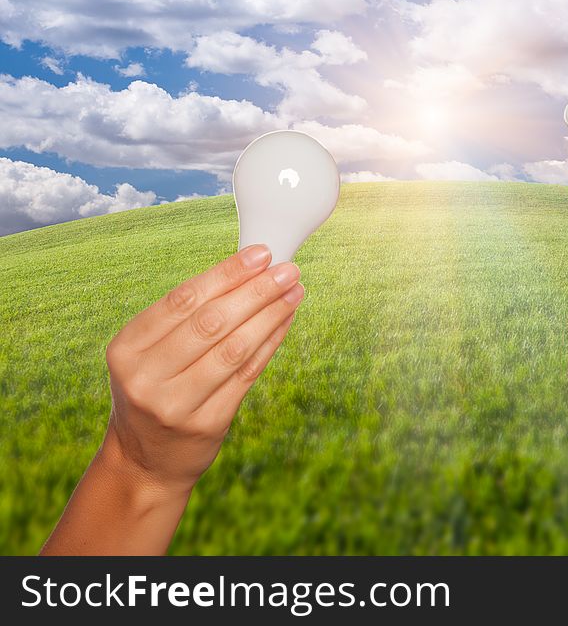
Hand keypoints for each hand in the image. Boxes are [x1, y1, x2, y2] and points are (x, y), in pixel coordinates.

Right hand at [42, 245, 302, 553]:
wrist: (145, 461)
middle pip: (211, 322)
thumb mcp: (148, 354)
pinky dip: (270, 343)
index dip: (226, 274)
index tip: (260, 254)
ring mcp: (177, 405)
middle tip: (287, 269)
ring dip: (270, 315)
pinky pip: (247, 375)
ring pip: (234, 349)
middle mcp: (146, 377)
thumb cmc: (154, 389)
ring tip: (294, 291)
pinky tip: (285, 320)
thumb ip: (186, 318)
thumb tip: (246, 270)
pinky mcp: (208, 424)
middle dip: (256, 291)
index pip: (183, 300)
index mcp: (126, 349)